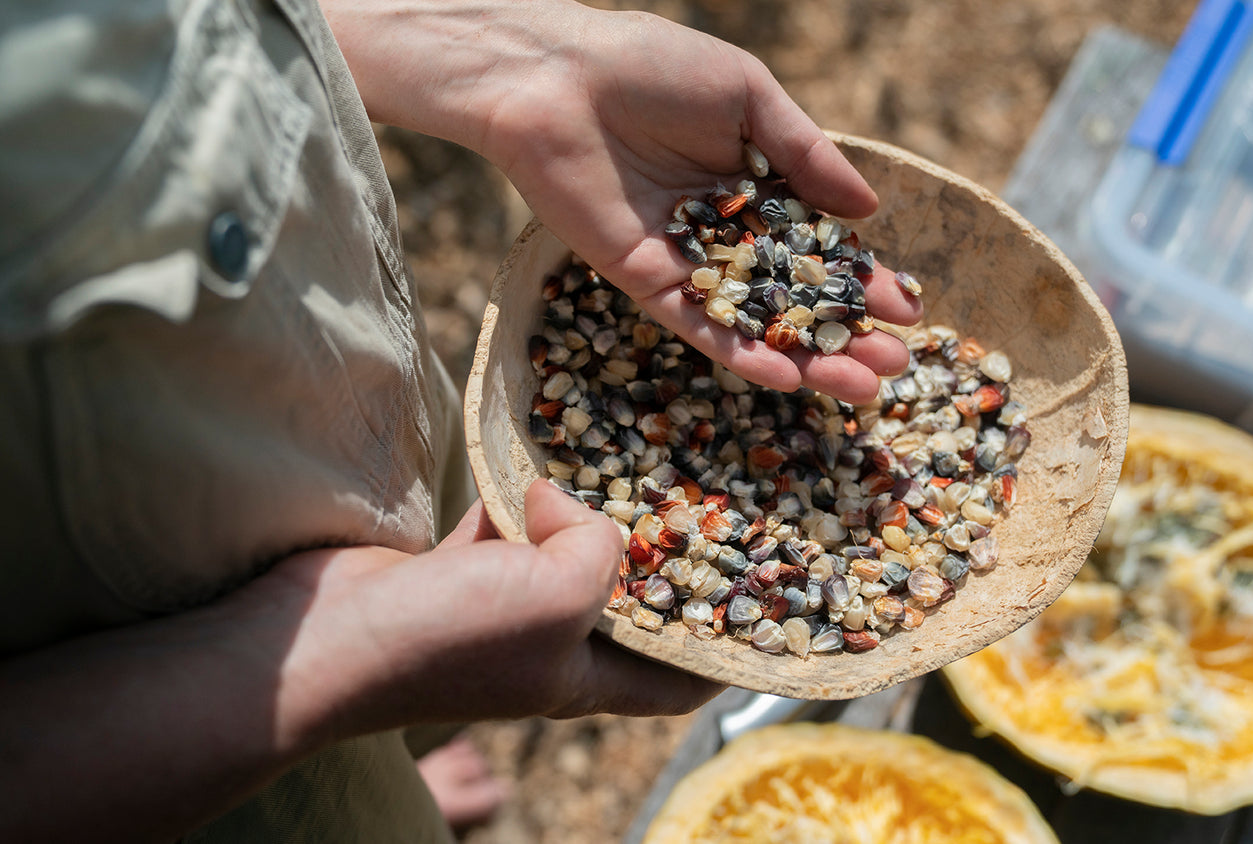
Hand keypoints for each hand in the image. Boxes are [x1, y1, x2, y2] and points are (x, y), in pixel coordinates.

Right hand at [270, 481, 720, 726]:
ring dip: (585, 514)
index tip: (757, 611)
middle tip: (700, 503)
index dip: (719, 657)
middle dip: (656, 562)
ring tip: (629, 459)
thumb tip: (568, 501)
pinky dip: (523, 496)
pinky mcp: (457, 569)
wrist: (323, 639)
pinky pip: (508, 525)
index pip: (673, 685)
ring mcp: (500, 608)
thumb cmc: (448, 637)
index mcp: (583, 680)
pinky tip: (540, 453)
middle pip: (624, 608)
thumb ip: (597, 548)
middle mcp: (547, 648)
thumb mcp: (559, 595)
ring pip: (564, 555)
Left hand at [323, 0, 921, 403]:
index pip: (820, 247)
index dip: (863, 279)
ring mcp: (685, 261)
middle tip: (896, 363)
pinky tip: (787, 379)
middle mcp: (724, 232)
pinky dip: (741, 354)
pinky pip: (698, 326)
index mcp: (755, 186)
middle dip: (846, 332)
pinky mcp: (643, 280)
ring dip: (807, 358)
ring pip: (754, 322)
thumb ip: (805, 153)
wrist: (556, 76)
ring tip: (861, 388)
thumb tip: (868, 210)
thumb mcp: (748, 96)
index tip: (908, 309)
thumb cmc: (651, 65)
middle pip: (794, 296)